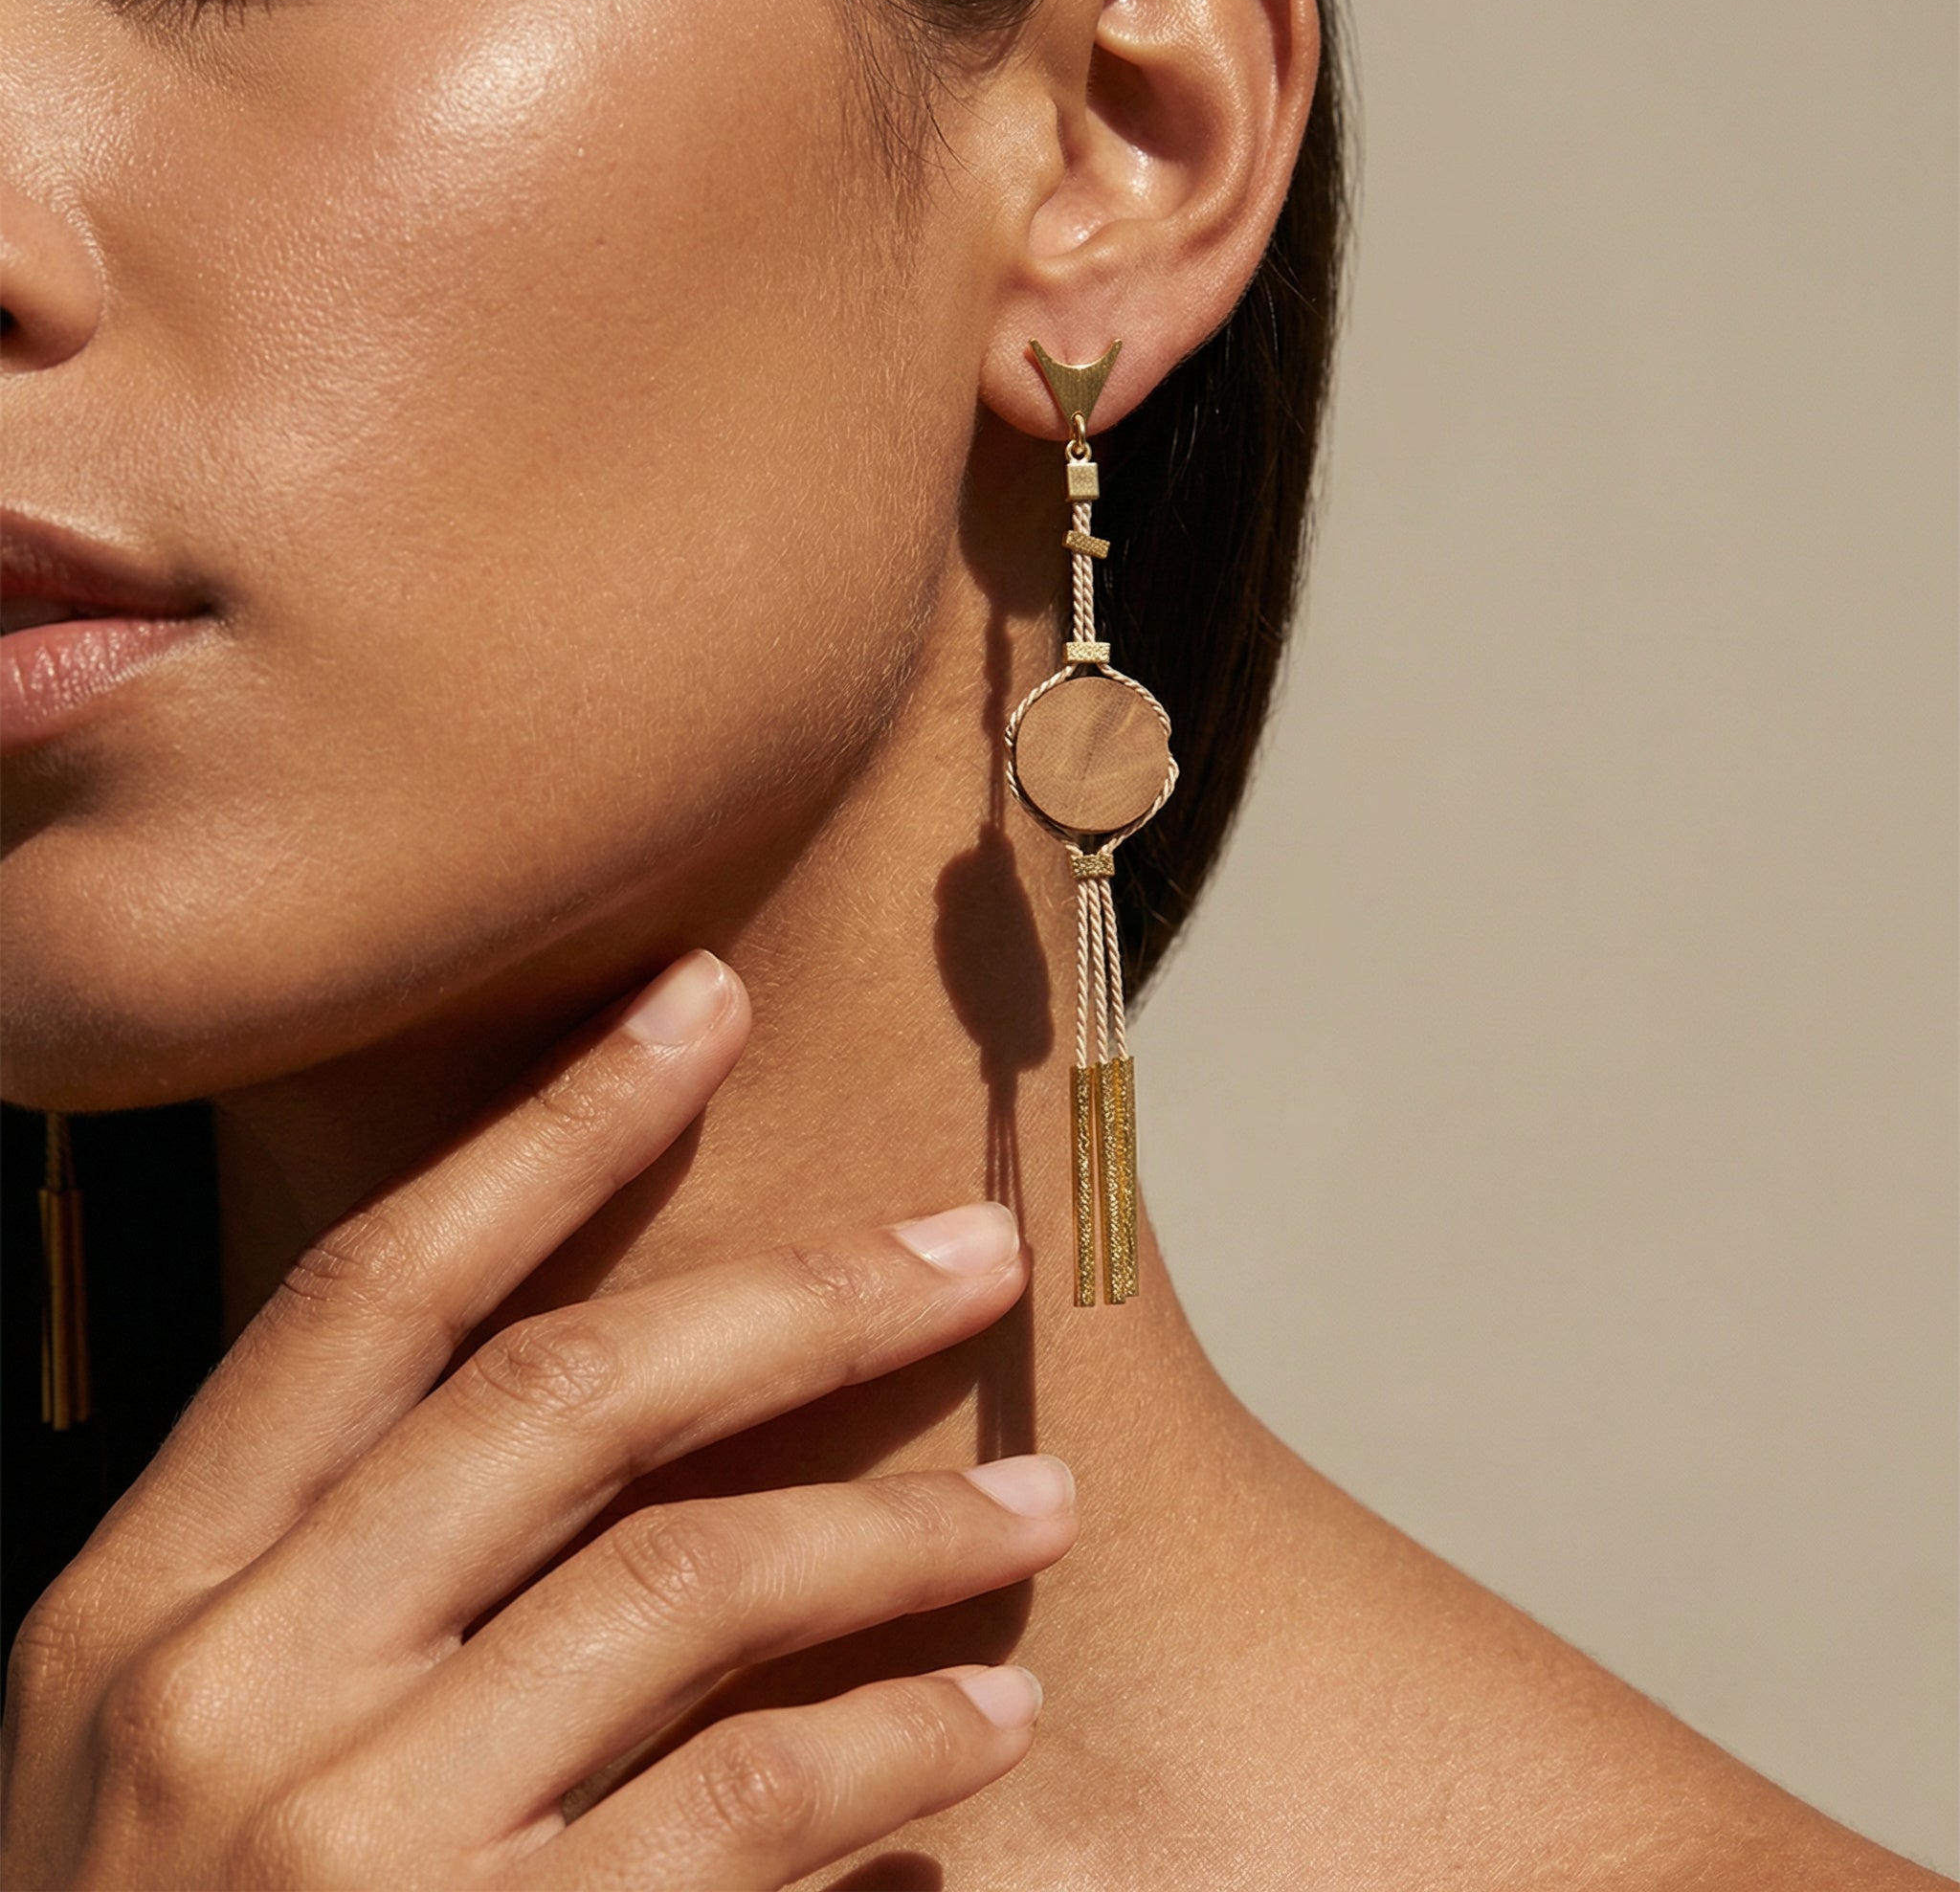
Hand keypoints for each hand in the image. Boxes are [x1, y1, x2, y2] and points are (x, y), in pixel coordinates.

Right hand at [2, 952, 1070, 1889]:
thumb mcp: (195, 1750)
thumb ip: (354, 1575)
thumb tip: (635, 1419)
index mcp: (141, 1604)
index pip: (375, 1295)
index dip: (550, 1129)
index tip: (699, 1005)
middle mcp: (226, 1694)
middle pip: (563, 1398)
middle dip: (797, 1296)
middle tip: (976, 1247)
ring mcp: (348, 1846)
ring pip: (686, 1580)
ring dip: (896, 1529)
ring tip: (1037, 1502)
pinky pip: (748, 1803)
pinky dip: (893, 1745)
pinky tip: (987, 1719)